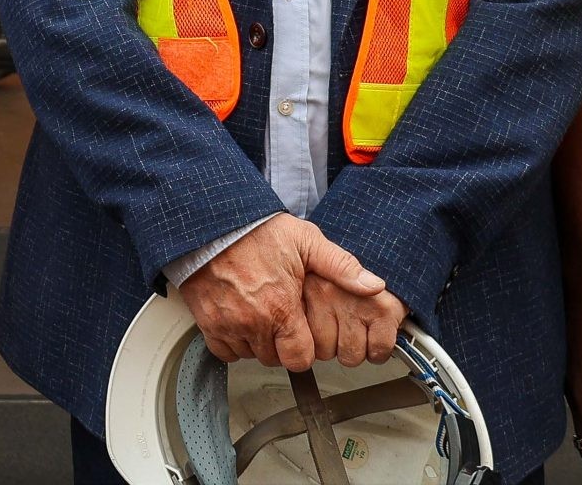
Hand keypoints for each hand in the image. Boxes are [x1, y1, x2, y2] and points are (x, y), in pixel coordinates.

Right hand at [180, 214, 385, 371]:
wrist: (213, 222)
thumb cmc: (257, 231)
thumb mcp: (306, 241)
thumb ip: (341, 267)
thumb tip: (374, 285)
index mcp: (281, 309)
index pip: (300, 359)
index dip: (305, 349)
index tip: (302, 332)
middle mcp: (254, 323)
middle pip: (275, 358)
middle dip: (281, 344)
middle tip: (281, 318)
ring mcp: (228, 325)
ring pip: (250, 355)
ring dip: (258, 343)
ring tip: (261, 314)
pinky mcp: (207, 322)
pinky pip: (224, 351)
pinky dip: (233, 341)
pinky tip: (240, 320)